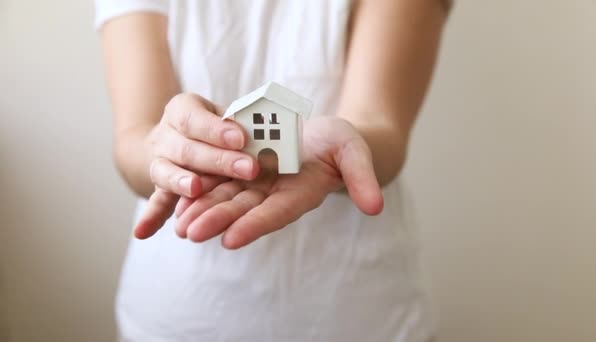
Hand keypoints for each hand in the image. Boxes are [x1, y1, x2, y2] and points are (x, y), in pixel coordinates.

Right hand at [133, 93, 260, 237]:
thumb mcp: (225, 114)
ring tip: (196, 189)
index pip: (196, 118)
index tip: (241, 138)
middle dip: (218, 160)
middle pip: (187, 149)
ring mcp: (159, 161)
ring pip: (166, 173)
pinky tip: (142, 232)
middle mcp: (166, 135)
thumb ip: (239, 122)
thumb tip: (262, 133)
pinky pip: (156, 203)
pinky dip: (150, 217)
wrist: (179, 137)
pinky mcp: (159, 187)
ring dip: (181, 182)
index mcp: (182, 109)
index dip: (217, 130)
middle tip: (249, 169)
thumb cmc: (216, 124)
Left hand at [173, 116, 383, 248]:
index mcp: (300, 193)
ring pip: (226, 196)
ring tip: (177, 224)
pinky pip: (218, 177)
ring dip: (201, 209)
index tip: (231, 240)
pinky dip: (199, 188)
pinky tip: (177, 198)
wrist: (324, 137)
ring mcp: (256, 180)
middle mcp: (274, 192)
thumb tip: (376, 207)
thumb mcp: (354, 152)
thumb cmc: (341, 144)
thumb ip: (362, 177)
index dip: (255, 226)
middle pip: (243, 209)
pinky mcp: (242, 167)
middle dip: (217, 220)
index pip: (276, 213)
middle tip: (190, 233)